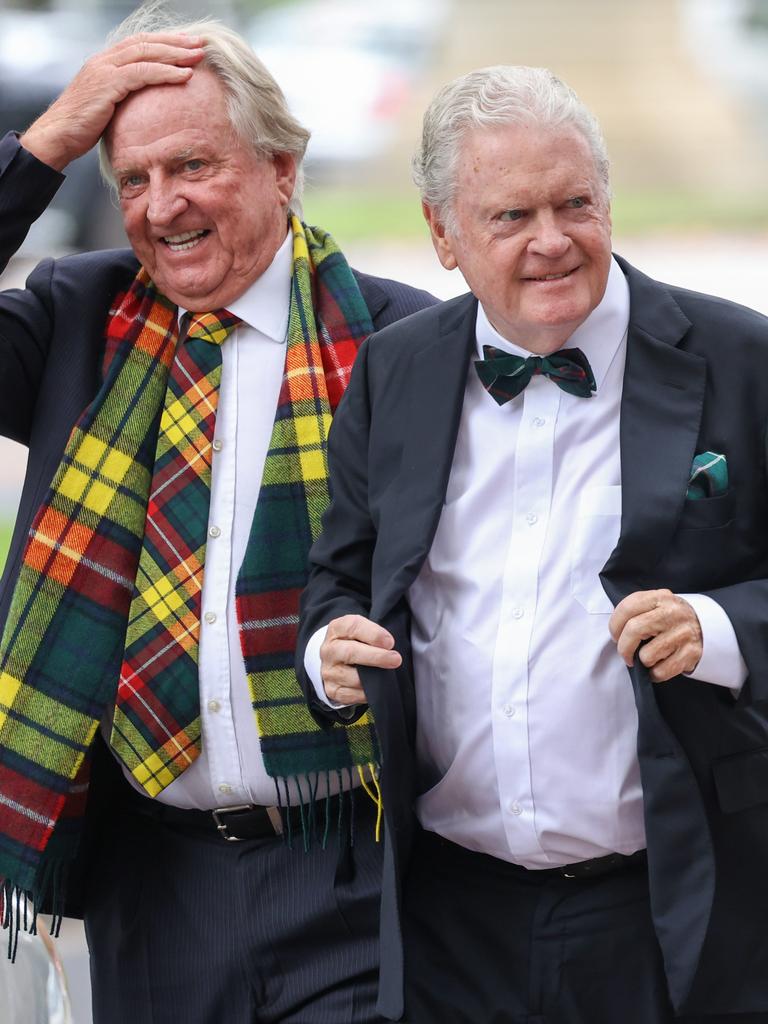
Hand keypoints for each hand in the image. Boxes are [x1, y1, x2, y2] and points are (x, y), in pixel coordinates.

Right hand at [20, 33, 205, 170]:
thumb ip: (123, 98)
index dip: (163, 42)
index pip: (138, 44)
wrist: (58, 135)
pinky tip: (184, 75)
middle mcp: (104, 60)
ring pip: (146, 53)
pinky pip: (143, 73)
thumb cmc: (83, 128)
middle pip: (145, 43)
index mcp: (104, 63)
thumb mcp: (106, 107)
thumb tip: (144, 107)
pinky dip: (166, 72)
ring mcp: (105, 69)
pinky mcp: (107, 83)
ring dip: (175, 53)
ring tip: (198, 56)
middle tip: (200, 44)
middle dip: (175, 42)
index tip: (186, 45)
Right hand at [320, 615, 401, 705]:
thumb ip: (375, 634)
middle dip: (376, 656)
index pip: (353, 626)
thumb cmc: (355, 642)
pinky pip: (352, 694)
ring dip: (374, 678)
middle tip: (395, 659)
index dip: (373, 634)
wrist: (336, 661)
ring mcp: (329, 671)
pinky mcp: (332, 690)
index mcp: (337, 629)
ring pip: (353, 677)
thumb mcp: (362, 630)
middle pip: (351, 652)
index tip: (390, 642)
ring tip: (388, 676)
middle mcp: (329, 649)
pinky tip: (376, 687)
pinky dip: (367, 693)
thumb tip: (390, 646)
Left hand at [609, 588, 702, 682]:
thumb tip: (615, 630)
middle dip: (623, 648)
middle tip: (626, 654)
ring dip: (643, 661)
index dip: (614, 626)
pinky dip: (654, 674)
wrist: (705, 627)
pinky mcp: (691, 653)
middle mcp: (672, 613)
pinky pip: (661, 671)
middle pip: (634, 630)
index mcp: (660, 598)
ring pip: (647, 655)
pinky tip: (658, 666)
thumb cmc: (670, 619)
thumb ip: (636, 611)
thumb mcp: (655, 605)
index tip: (615, 636)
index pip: (627, 608)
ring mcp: (683, 633)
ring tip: (649, 656)